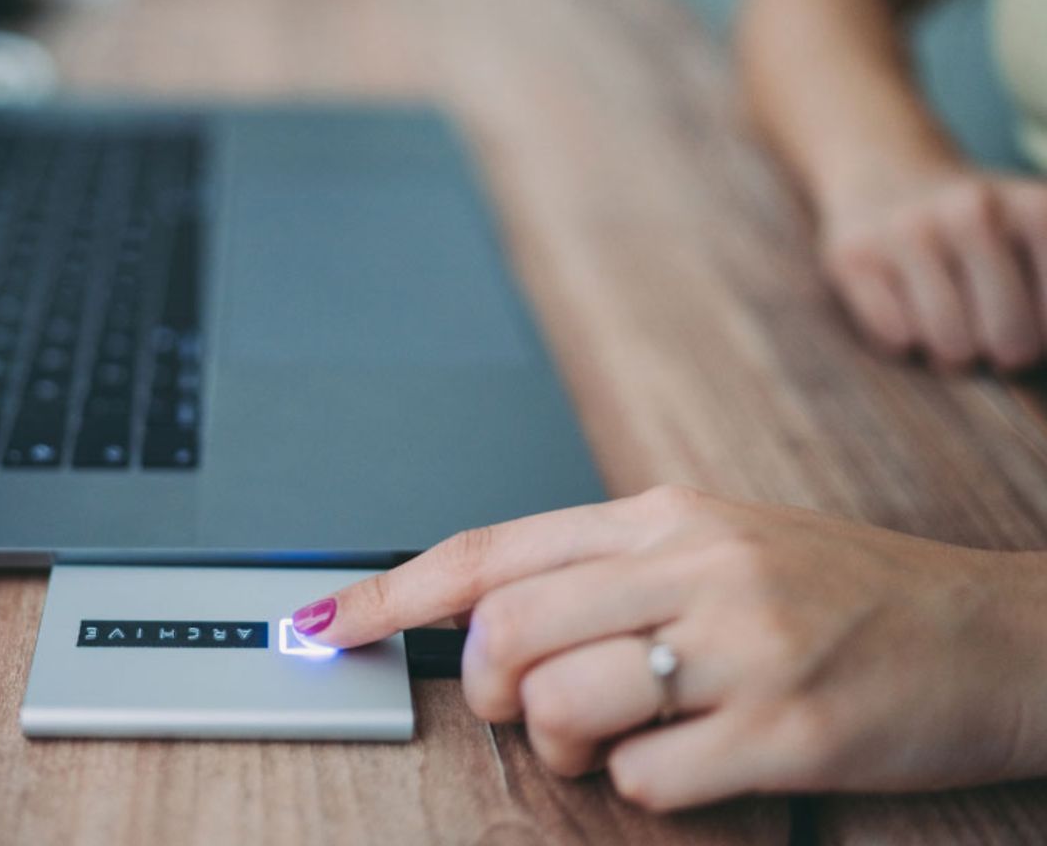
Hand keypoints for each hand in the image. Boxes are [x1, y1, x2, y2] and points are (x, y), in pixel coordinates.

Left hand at [292, 487, 1046, 809]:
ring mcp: (744, 647)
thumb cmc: (837, 593)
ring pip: (561, 707)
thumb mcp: (717, 545)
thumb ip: (602, 570)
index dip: (389, 592)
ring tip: (618, 738)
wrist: (993, 632)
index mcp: (665, 515)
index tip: (322, 625)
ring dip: (563, 745)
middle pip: (506, 634)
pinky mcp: (788, 730)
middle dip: (487, 691)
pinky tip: (700, 761)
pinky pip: (647, 781)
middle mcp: (697, 565)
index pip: (490, 551)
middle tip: (522, 708)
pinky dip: (647, 787)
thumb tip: (482, 617)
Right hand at [819, 171, 1046, 370]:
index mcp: (1035, 211)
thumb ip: (1046, 294)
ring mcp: (908, 232)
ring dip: (949, 358)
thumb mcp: (1033, 236)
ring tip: (947, 338)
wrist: (886, 172)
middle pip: (1009, 342)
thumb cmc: (976, 231)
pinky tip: (904, 315)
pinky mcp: (853, 257)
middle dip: (998, 359)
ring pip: (949, 345)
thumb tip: (1023, 357)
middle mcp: (973, 212)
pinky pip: (895, 339)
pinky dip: (903, 345)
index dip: (1042, 344)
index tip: (1027, 328)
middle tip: (987, 346)